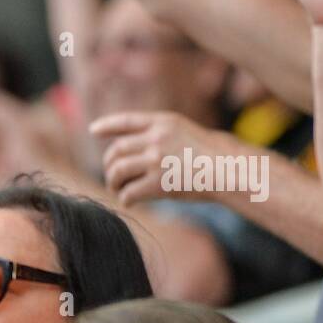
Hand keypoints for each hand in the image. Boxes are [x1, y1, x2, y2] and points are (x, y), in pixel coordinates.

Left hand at [91, 110, 241, 205]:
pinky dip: (125, 198)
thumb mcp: (184, 132)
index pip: (127, 121)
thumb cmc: (211, 154)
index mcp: (163, 122)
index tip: (93, 130)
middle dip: (109, 164)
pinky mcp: (158, 183)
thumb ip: (159, 135)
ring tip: (117, 189)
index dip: (107, 125)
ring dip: (113, 182)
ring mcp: (156, 160)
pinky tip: (128, 201)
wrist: (228, 168)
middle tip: (112, 176)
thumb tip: (131, 151)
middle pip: (116, 150)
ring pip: (117, 171)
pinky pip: (129, 192)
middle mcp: (156, 138)